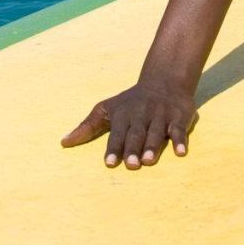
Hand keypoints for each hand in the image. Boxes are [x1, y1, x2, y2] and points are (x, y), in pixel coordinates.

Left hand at [60, 80, 197, 168]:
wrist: (164, 80)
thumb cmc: (131, 101)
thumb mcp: (107, 109)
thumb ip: (87, 126)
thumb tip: (63, 143)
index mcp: (123, 114)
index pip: (116, 133)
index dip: (113, 148)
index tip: (109, 163)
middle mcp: (141, 114)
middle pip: (136, 133)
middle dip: (132, 148)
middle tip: (130, 164)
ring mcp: (161, 115)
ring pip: (156, 132)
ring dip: (152, 145)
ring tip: (148, 160)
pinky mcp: (179, 116)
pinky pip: (180, 129)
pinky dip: (180, 140)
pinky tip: (180, 152)